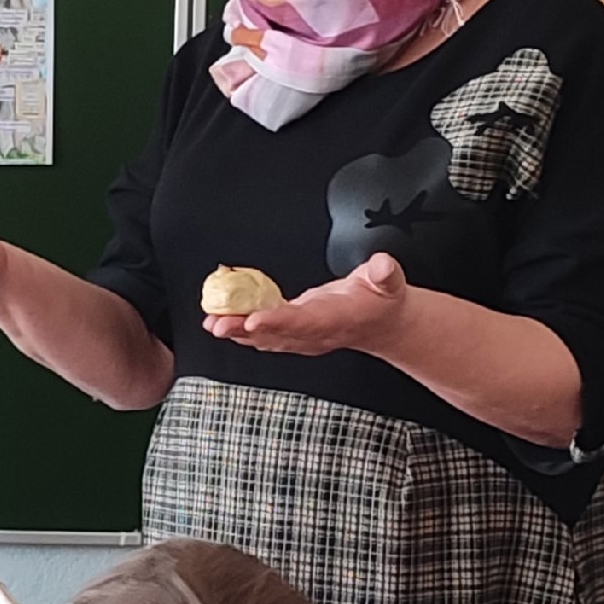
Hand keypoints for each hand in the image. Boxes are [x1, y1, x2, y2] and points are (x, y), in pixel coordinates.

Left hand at [207, 253, 410, 359]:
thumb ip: (385, 274)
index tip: (254, 320)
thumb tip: (382, 266)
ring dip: (237, 332)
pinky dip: (243, 328)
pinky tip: (222, 321)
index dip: (278, 322)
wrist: (382, 323)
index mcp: (337, 319)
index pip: (304, 322)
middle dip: (245, 330)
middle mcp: (316, 332)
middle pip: (276, 334)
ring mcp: (303, 335)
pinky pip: (266, 332)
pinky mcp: (294, 331)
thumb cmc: (383, 299)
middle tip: (218, 325)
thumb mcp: (390, 282)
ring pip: (266, 337)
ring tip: (212, 323)